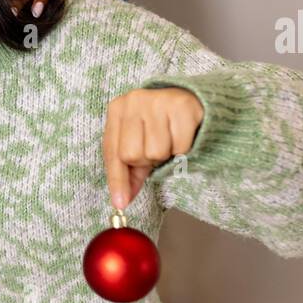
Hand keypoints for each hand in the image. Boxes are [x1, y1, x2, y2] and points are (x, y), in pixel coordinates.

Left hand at [102, 86, 203, 209]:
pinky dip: (183, 148)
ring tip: (169, 138)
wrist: (190, 99)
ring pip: (156, 152)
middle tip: (155, 148)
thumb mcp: (137, 143)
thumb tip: (121, 201)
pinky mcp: (182, 106)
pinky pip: (179, 147)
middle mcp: (134, 101)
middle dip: (146, 160)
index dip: (117, 180)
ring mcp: (158, 101)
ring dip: (166, 153)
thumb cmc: (158, 124)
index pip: (112, 153)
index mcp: (117, 109)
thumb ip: (128, 171)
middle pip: (132, 155)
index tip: (120, 203)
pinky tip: (182, 133)